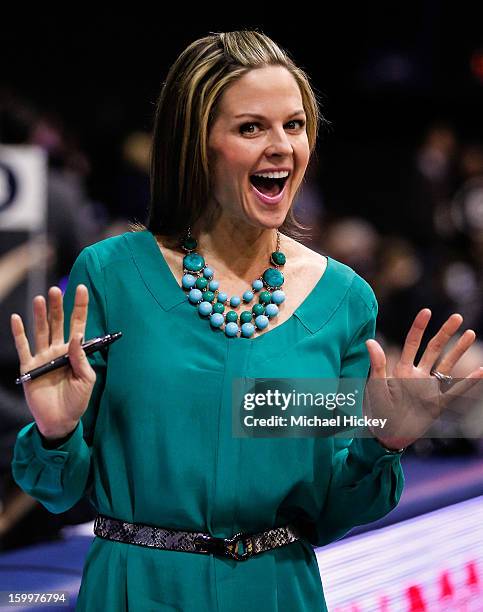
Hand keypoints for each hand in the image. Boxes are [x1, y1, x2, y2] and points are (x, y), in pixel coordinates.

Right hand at [10, 285, 95, 439]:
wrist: (60, 421)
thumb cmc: (77, 401)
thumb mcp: (87, 380)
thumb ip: (82, 358)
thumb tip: (77, 336)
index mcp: (75, 352)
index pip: (78, 324)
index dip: (80, 307)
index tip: (82, 288)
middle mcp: (58, 350)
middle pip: (58, 323)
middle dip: (57, 306)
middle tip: (56, 289)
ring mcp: (43, 357)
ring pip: (41, 331)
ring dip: (40, 315)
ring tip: (40, 298)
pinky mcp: (29, 367)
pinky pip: (23, 347)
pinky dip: (19, 333)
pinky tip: (17, 318)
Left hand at [363, 309, 482, 449]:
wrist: (388, 436)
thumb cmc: (378, 411)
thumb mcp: (377, 387)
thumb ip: (377, 364)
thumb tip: (369, 341)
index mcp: (401, 370)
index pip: (412, 344)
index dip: (419, 327)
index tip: (426, 311)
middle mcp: (417, 375)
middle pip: (434, 349)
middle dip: (445, 333)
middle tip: (457, 317)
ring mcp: (429, 388)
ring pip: (447, 365)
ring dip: (458, 350)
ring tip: (470, 333)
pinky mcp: (437, 403)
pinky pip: (456, 390)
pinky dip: (469, 382)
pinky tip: (481, 370)